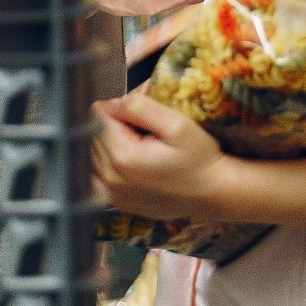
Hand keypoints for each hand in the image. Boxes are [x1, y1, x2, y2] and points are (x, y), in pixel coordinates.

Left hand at [92, 88, 234, 221]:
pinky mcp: (116, 202)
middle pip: (92, 133)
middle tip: (145, 133)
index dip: (120, 109)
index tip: (142, 119)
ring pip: (92, 152)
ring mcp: (111, 194)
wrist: (213, 192)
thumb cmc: (199, 158)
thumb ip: (139, 107)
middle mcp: (110, 178)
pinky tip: (129, 164)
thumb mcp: (176, 124)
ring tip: (140, 148)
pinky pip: (97, 175)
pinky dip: (107, 164)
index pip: (98, 115)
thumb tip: (113, 103)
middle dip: (114, 126)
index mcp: (122, 156)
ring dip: (111, 145)